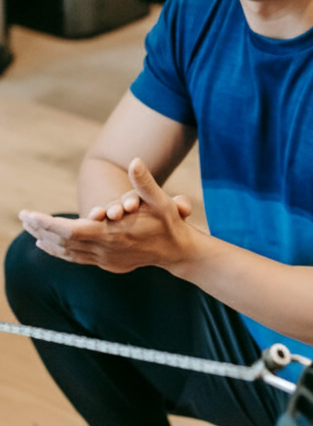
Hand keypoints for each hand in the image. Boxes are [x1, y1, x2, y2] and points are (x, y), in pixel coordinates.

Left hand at [19, 158, 196, 273]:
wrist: (176, 251)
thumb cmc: (168, 223)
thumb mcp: (160, 200)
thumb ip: (144, 182)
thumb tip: (135, 161)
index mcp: (113, 234)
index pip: (71, 230)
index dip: (48, 224)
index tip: (31, 215)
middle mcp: (104, 250)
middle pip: (63, 242)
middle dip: (41, 229)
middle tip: (23, 217)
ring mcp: (104, 259)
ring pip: (67, 252)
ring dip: (47, 240)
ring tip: (29, 229)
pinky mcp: (106, 264)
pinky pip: (75, 259)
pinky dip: (59, 252)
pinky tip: (48, 246)